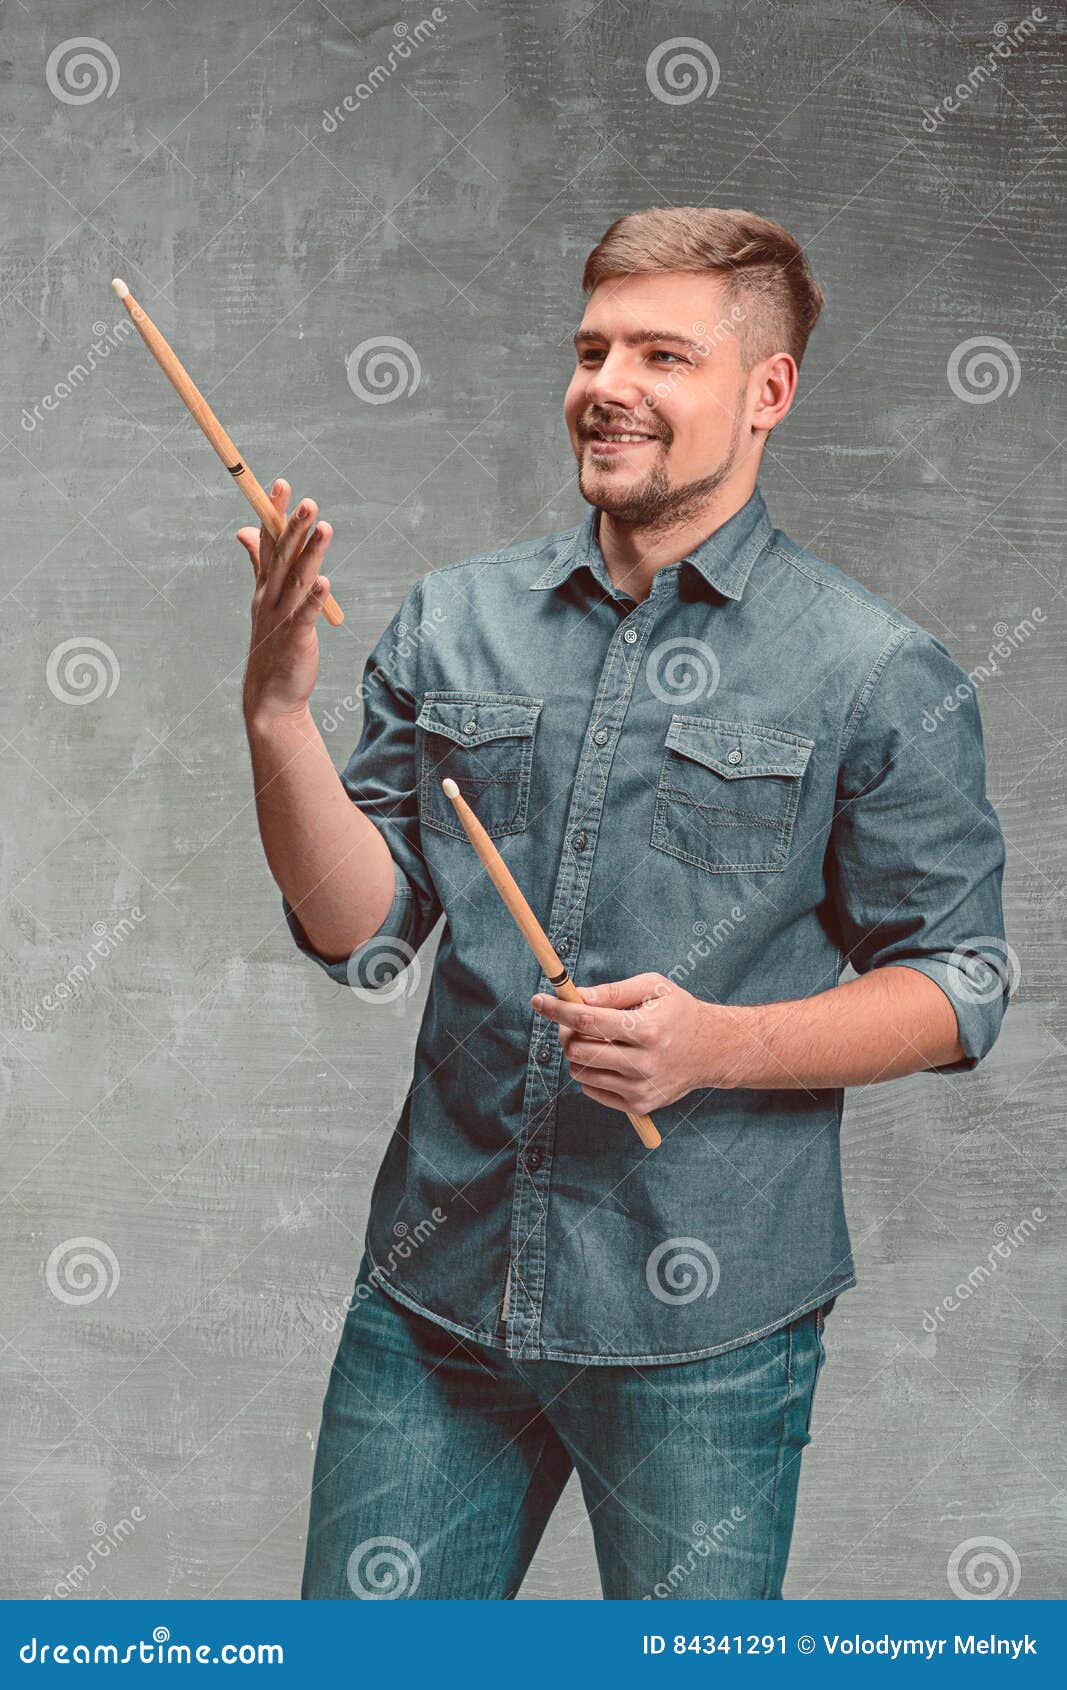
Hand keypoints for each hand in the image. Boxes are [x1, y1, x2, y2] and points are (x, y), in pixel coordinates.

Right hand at [238, 478, 333, 728]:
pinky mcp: (295, 639)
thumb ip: (257, 563)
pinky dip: (314, 598)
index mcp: (265, 586)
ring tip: (324, 527)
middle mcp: (271, 597)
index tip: (281, 484)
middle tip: (307, 499)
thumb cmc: (271, 644)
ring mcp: (281, 617)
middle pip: (283, 555)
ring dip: (311, 553)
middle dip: (294, 526)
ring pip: (297, 579)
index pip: (269, 542)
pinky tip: (325, 581)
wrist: (269, 695)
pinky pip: (305, 615)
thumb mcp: (263, 599)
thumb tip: (245, 530)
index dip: (275, 514)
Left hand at [530, 971, 722, 1114]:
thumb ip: (613, 991)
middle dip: (568, 1032)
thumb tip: (575, 996)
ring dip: (579, 1053)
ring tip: (598, 1040)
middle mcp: (643, 1063)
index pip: (588, 1021)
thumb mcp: (653, 988)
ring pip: (581, 1072)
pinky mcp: (638, 1106)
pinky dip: (591, 1072)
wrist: (712, 1051)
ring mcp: (640, 1088)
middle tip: (575, 1021)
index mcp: (646, 1030)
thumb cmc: (678, 1012)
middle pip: (578, 1051)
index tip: (538, 1000)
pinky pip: (591, 1090)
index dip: (558, 1010)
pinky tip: (610, 1059)